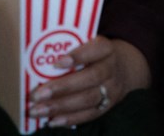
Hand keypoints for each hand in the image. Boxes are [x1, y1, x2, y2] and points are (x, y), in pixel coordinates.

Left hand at [27, 37, 150, 127]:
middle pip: (90, 78)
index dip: (78, 56)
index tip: (57, 62)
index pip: (95, 49)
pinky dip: (70, 119)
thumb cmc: (97, 54)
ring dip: (61, 107)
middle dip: (62, 88)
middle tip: (37, 94)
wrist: (126, 69)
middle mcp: (111, 69)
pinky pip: (90, 114)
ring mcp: (111, 89)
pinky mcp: (108, 106)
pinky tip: (52, 121)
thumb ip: (71, 46)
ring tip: (38, 110)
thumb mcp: (91, 43)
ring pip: (88, 99)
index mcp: (106, 48)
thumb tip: (38, 56)